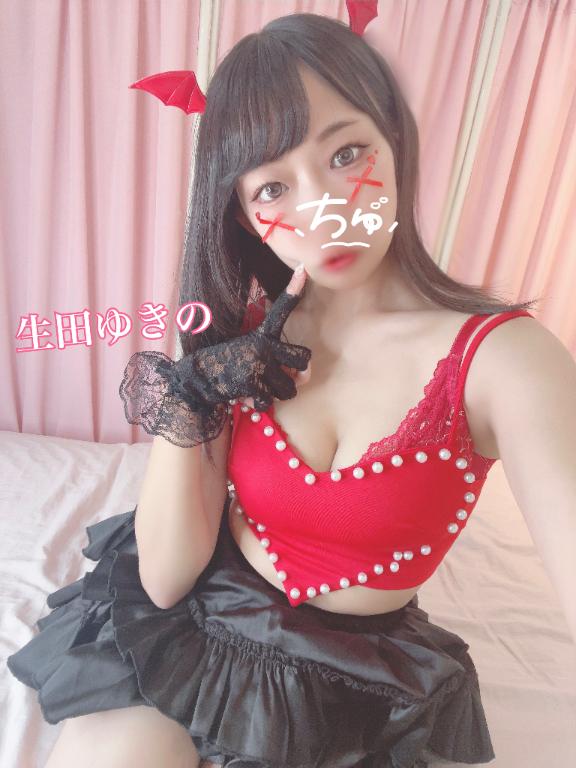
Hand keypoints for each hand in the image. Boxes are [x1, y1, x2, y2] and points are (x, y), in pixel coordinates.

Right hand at [238, 266, 310, 409]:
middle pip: (304, 362)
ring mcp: (258, 363)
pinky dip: (259, 404)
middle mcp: (263, 346)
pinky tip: (245, 396)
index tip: (303, 269)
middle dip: (296, 376)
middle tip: (279, 378)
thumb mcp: (251, 352)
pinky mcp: (251, 382)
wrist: (198, 378)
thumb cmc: (230, 366)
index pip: (281, 310)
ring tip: (258, 386)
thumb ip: (280, 362)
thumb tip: (304, 377)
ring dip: (277, 394)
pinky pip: (270, 400)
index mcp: (262, 334)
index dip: (293, 289)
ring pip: (290, 389)